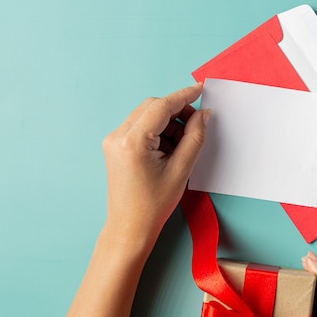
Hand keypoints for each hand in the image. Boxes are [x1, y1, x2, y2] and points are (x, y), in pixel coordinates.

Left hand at [101, 84, 209, 244]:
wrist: (130, 227)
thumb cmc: (153, 205)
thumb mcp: (181, 170)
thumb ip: (194, 138)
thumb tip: (203, 115)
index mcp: (132, 142)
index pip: (161, 107)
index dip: (183, 96)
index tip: (200, 89)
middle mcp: (117, 136)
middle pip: (152, 107)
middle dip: (176, 112)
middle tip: (196, 126)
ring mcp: (113, 141)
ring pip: (146, 116)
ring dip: (167, 123)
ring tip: (181, 147)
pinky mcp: (115, 146)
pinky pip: (139, 127)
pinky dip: (157, 132)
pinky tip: (168, 151)